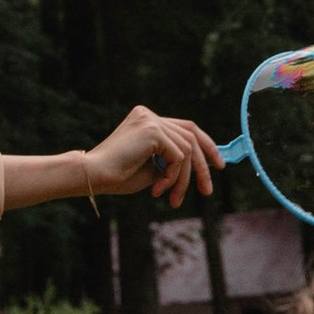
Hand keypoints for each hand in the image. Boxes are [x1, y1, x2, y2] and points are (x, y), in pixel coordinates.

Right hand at [83, 104, 217, 208]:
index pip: (186, 128)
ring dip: (182, 179)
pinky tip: (158, 189)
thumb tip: (199, 167)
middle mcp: (149, 115)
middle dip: (203, 165)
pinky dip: (173, 176)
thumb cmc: (117, 176)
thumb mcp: (152, 168)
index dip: (206, 145)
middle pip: (192, 135)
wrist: (95, 176)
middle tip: (207, 191)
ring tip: (171, 198)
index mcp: (147, 120)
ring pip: (186, 149)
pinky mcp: (152, 130)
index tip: (218, 165)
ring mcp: (151, 120)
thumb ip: (171, 162)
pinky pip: (178, 156)